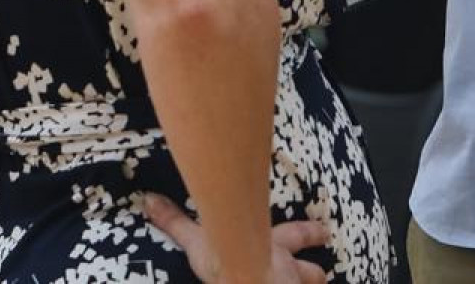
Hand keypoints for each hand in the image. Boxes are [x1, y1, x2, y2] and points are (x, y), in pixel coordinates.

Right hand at [144, 193, 329, 283]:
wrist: (241, 281)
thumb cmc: (224, 261)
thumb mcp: (197, 239)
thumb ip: (175, 222)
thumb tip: (148, 199)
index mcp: (271, 248)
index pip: (295, 235)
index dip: (312, 233)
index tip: (326, 230)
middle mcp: (285, 271)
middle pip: (308, 272)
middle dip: (315, 273)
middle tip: (325, 275)